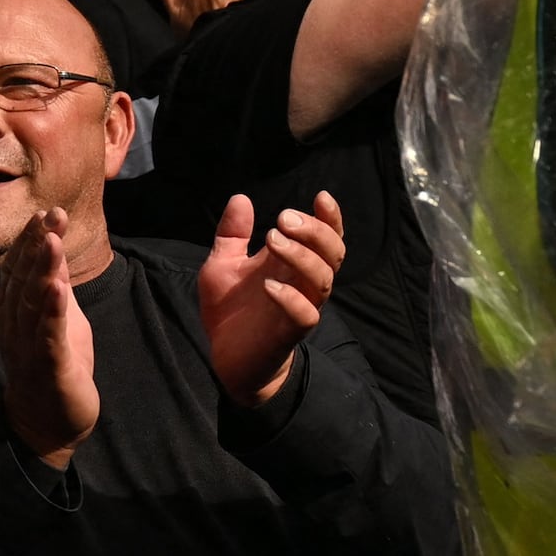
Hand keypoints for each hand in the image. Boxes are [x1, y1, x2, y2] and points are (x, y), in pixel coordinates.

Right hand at [0, 207, 101, 466]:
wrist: (47, 422)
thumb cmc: (53, 366)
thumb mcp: (59, 317)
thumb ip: (54, 284)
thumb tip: (53, 246)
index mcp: (14, 308)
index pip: (20, 266)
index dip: (32, 239)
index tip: (47, 212)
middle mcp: (14, 322)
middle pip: (23, 276)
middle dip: (38, 244)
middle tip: (52, 214)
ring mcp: (27, 343)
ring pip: (31, 300)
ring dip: (41, 268)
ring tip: (51, 240)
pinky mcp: (46, 364)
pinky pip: (46, 333)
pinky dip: (50, 309)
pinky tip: (56, 287)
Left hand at [197, 192, 341, 403]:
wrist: (225, 358)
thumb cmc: (230, 310)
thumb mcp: (222, 265)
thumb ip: (232, 234)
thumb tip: (241, 198)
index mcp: (292, 264)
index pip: (325, 237)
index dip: (330, 218)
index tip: (321, 196)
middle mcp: (302, 283)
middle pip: (333, 254)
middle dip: (315, 231)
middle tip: (283, 219)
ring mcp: (299, 307)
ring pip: (323, 280)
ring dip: (301, 256)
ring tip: (272, 240)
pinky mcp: (289, 332)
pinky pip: (305, 315)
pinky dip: (291, 297)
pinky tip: (270, 285)